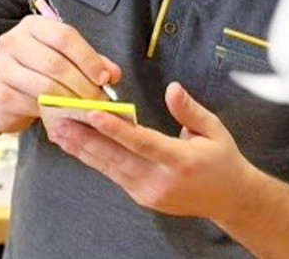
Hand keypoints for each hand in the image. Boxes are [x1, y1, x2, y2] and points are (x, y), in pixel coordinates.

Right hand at [0, 13, 121, 133]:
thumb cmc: (35, 72)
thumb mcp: (62, 59)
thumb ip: (88, 62)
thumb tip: (113, 74)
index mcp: (32, 26)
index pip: (65, 36)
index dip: (88, 58)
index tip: (105, 77)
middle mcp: (13, 41)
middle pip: (56, 63)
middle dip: (83, 84)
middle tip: (99, 99)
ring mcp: (2, 68)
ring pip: (46, 86)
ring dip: (72, 100)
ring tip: (87, 108)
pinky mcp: (0, 94)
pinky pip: (34, 105)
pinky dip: (55, 112)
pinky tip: (66, 115)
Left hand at [47, 81, 256, 219]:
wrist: (229, 199)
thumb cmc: (222, 159)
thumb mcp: (214, 129)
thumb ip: (190, 110)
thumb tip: (172, 89)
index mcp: (181, 160)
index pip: (142, 142)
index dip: (116, 129)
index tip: (93, 114)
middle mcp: (161, 179)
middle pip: (117, 157)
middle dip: (86, 137)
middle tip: (60, 120)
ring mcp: (149, 192)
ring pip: (109, 167)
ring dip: (82, 148)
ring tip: (59, 131)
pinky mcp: (141, 197)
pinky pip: (114, 174)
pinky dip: (93, 159)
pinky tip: (77, 146)